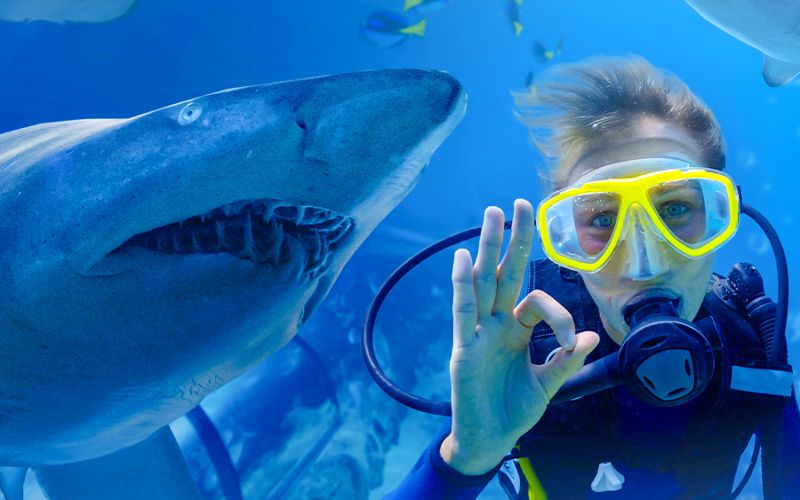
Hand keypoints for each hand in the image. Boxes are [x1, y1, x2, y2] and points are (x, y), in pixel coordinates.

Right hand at [440, 199, 598, 474]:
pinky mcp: (463, 349)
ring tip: (493, 214)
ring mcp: (477, 333)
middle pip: (504, 273)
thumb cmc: (513, 411)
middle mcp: (495, 324)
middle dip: (512, 239)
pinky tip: (465, 258)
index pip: (537, 302)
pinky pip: (463, 313)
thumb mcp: (547, 385)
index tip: (573, 342)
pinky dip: (462, 286)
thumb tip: (590, 336)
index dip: (559, 315)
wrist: (488, 441)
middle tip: (518, 202)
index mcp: (516, 330)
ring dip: (488, 248)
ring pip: (483, 283)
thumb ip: (565, 361)